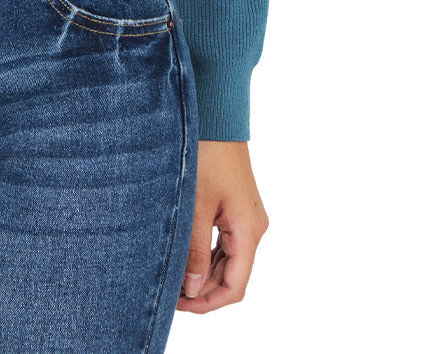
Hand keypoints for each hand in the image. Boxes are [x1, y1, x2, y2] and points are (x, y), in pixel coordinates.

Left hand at [178, 140, 268, 312]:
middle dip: (204, 290)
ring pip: (229, 260)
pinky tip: (185, 256)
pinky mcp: (237, 206)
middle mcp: (253, 227)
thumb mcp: (195, 205)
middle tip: (169, 293)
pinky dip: (207, 254)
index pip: (235, 286)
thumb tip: (194, 288)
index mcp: (248, 230)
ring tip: (174, 277)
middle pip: (233, 276)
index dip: (208, 302)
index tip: (179, 305)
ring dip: (205, 273)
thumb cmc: (205, 154)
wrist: (216, 116)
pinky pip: (225, 241)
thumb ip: (195, 250)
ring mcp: (246, 216)